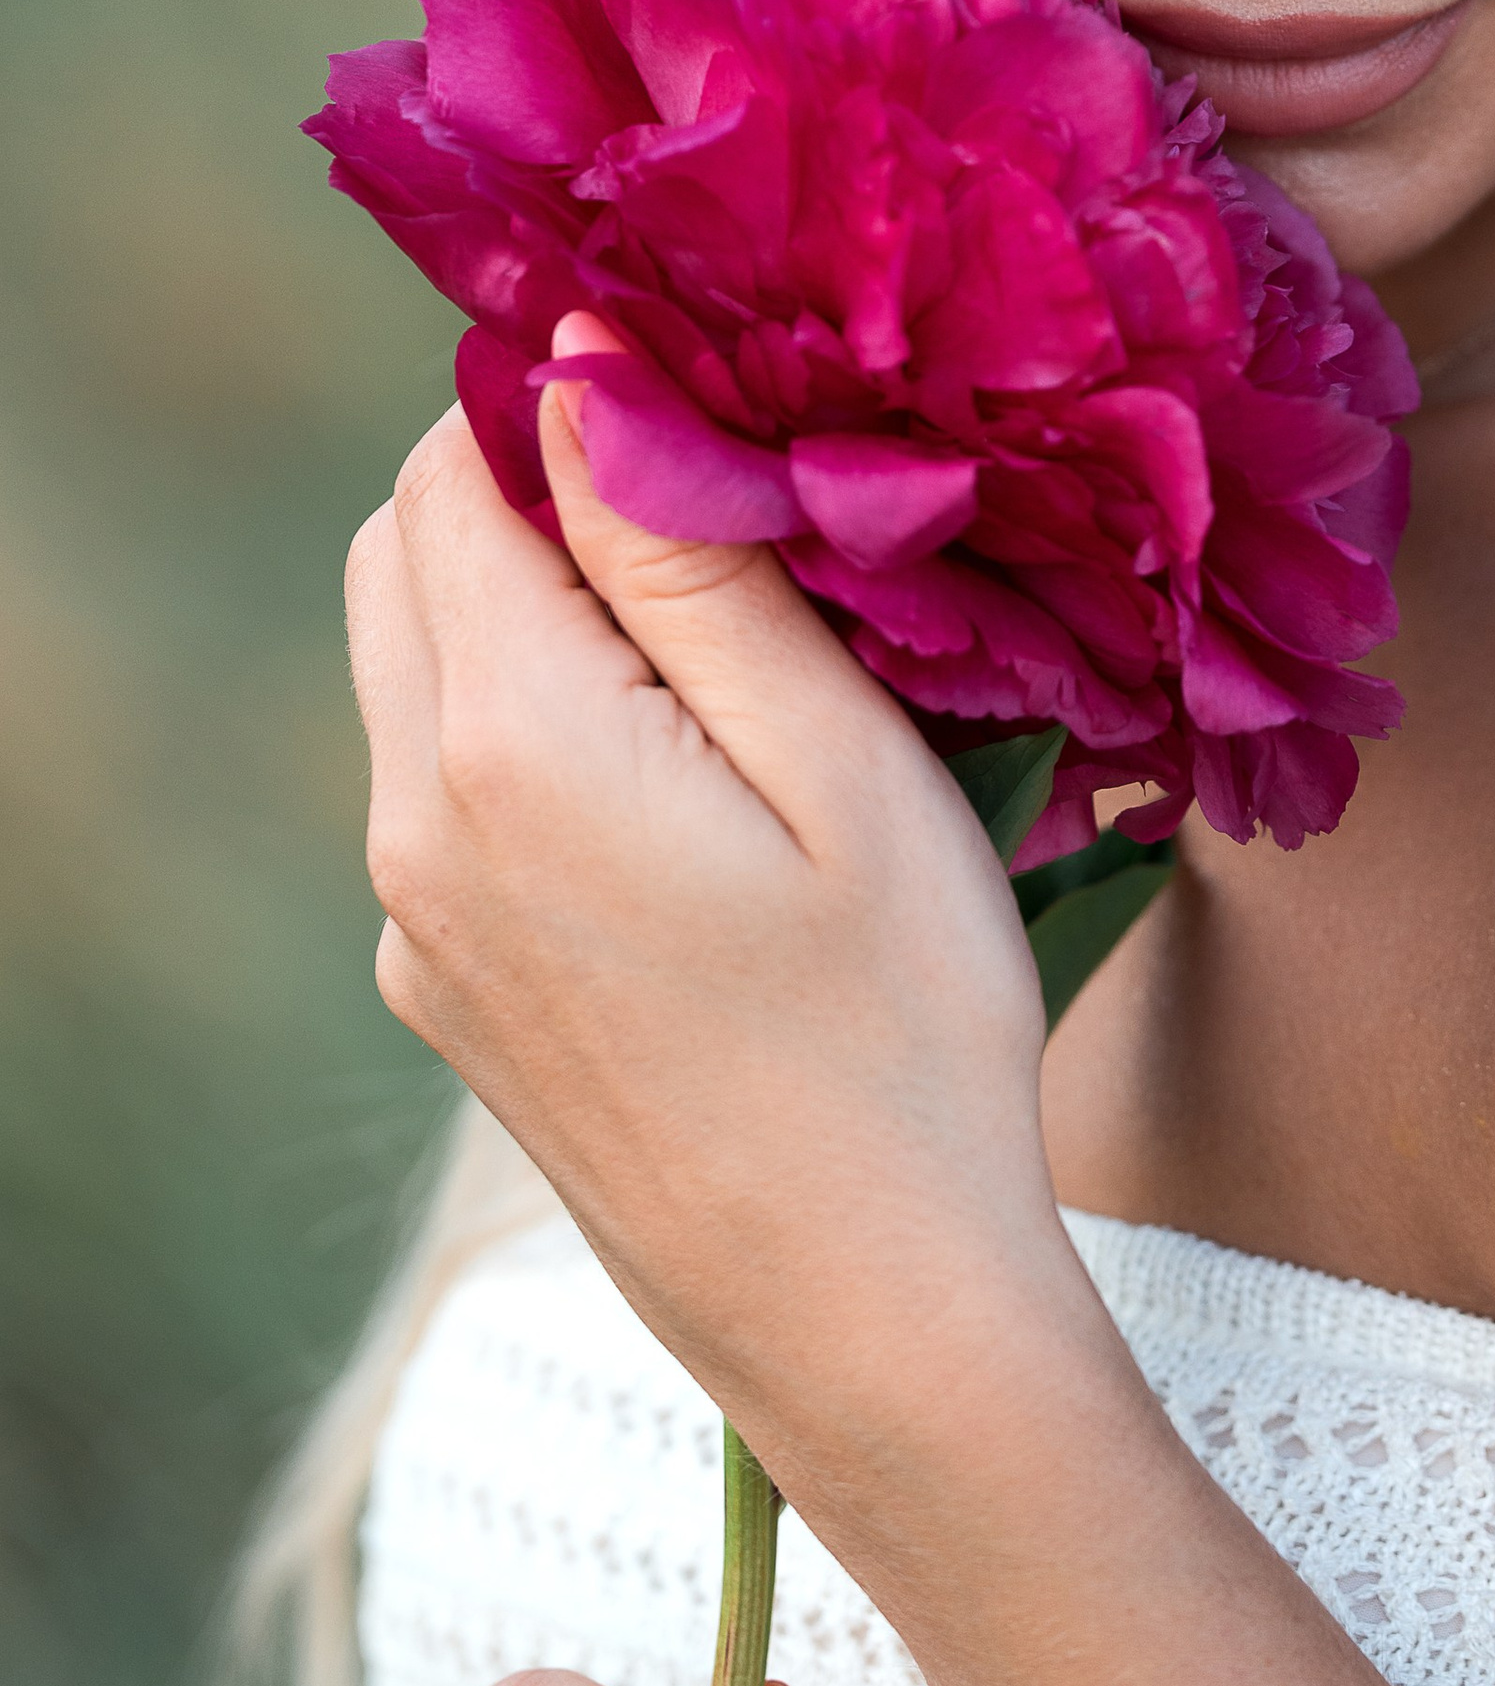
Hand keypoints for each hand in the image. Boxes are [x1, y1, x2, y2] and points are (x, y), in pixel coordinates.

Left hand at [346, 318, 1096, 1481]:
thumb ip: (687, 553)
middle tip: (721, 523)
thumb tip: (577, 364)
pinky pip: (450, 798)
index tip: (703, 414)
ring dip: (534, 616)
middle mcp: (414, 825)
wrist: (874, 1320)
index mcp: (505, 743)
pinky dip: (534, 735)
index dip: (557, 404)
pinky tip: (694, 797)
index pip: (447, 473)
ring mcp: (417, 927)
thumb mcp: (837, 757)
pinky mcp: (449, 998)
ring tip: (732, 663)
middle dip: (527, 496)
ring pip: (421, 679)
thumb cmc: (901, 1032)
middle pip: (402, 562)